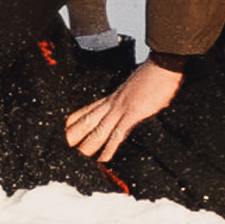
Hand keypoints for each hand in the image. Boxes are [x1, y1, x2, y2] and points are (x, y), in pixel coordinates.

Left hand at [65, 56, 181, 160]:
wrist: (163, 65)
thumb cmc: (154, 73)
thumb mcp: (136, 85)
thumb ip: (130, 96)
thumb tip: (133, 103)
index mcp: (113, 96)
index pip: (89, 109)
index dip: (75, 120)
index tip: (64, 129)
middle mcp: (113, 103)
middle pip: (88, 121)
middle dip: (74, 135)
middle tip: (61, 148)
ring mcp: (121, 109)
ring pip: (98, 130)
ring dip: (87, 146)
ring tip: (77, 158)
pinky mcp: (133, 114)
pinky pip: (117, 135)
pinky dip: (109, 148)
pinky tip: (103, 159)